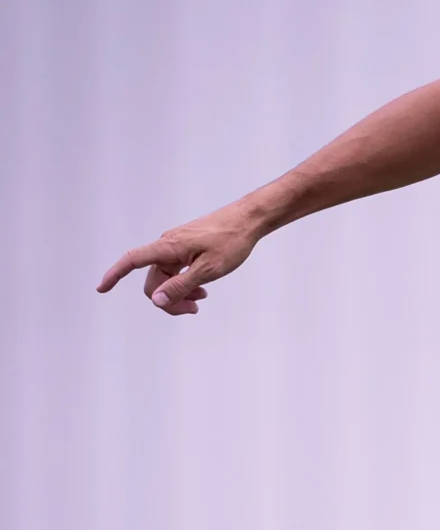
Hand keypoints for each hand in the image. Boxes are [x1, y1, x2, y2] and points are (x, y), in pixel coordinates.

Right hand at [96, 204, 265, 313]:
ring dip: (178, 293)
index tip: (101, 288)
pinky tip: (201, 290)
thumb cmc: (231, 241)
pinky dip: (185, 283)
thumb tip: (155, 300)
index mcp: (168, 247)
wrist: (249, 219)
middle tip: (194, 310)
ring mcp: (177, 246)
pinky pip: (177, 270)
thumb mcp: (209, 270)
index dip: (114, 275)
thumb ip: (181, 286)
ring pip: (167, 276)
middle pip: (154, 279)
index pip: (132, 261)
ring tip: (201, 300)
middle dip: (167, 298)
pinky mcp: (187, 248)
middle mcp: (167, 245)